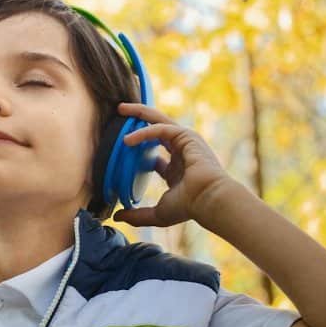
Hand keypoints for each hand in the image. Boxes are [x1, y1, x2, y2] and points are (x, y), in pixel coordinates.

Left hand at [110, 102, 232, 227]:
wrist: (208, 200)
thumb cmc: (189, 207)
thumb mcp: (158, 213)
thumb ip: (137, 215)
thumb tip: (117, 217)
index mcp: (177, 170)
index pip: (156, 154)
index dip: (139, 148)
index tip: (122, 147)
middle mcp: (181, 153)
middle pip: (157, 129)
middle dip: (139, 120)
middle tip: (119, 112)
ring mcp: (186, 142)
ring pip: (159, 120)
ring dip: (140, 113)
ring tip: (120, 109)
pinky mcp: (187, 136)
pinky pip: (161, 128)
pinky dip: (144, 131)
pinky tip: (128, 140)